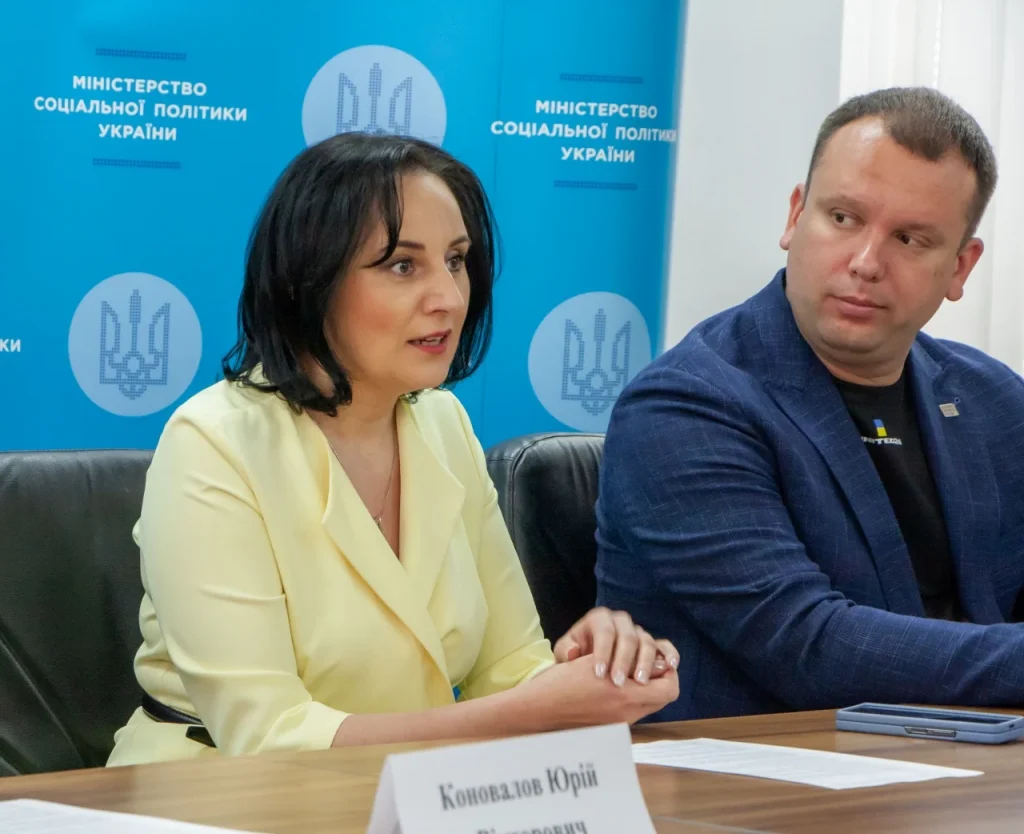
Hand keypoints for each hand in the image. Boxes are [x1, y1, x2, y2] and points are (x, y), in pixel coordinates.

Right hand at [518, 655, 678, 728]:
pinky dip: (634, 696)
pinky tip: (617, 684)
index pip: (669, 687)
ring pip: (651, 703)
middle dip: (661, 678)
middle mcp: (629, 713)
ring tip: (631, 672)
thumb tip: (654, 662)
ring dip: (648, 687)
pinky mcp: (611, 728)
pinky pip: (635, 711)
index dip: (667, 669)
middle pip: (664, 697)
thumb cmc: (561, 683)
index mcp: (627, 696)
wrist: (538, 712)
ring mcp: (621, 722)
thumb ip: (627, 661)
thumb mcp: (594, 663)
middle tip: (647, 663)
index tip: (656, 656)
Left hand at [553, 607, 678, 686]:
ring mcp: (638, 631)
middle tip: (619, 683)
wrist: (587, 660)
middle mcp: (621, 621)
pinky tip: (670, 667)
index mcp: (599, 618)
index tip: (600, 674)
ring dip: (645, 663)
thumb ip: (566, 651)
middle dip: (624, 660)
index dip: (603, 652)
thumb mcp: (565, 651)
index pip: (605, 632)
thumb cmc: (575, 655)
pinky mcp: (651, 644)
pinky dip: (669, 654)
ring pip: (647, 642)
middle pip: (628, 637)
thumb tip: (574, 652)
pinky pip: (664, 645)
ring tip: (640, 682)